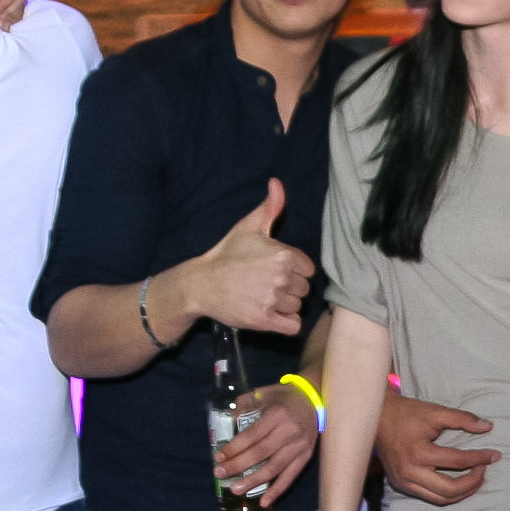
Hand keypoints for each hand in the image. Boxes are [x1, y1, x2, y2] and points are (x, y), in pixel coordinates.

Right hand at [177, 180, 313, 335]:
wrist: (201, 284)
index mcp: (283, 255)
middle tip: (269, 285)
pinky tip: (273, 315)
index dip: (294, 270)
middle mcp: (280, 277)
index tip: (277, 270)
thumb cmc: (227, 254)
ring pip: (297, 307)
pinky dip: (286, 323)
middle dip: (290, 288)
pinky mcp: (264, 321)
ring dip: (286, 306)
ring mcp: (272, 300)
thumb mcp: (248, 228)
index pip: (308, 269)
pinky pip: (293, 327)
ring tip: (266, 298)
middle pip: (304, 289)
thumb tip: (277, 183)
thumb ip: (269, 208)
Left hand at [216, 382, 318, 500]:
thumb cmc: (285, 396)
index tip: (218, 457)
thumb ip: (245, 404)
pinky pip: (291, 476)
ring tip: (236, 489)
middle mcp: (289, 432)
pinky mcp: (306, 456)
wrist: (315, 398)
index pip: (251, 435)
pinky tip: (264, 502)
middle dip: (238, 465)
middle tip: (220, 474)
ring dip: (254, 481)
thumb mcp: (263, 393)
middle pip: (260, 453)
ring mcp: (299, 446)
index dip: (234, 448)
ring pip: (274, 468)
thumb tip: (228, 419)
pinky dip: (278, 490)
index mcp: (276, 415)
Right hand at [375, 389, 498, 504]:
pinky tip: (459, 483)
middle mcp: (410, 472)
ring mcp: (404, 482)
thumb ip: (463, 419)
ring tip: (476, 479)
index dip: (480, 458)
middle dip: (472, 483)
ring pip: (440, 499)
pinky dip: (447, 494)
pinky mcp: (401, 485)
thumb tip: (488, 427)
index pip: (457, 461)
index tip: (495, 455)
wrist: (377, 418)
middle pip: (450, 490)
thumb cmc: (407, 413)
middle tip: (485, 470)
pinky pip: (429, 497)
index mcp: (419, 453)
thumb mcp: (436, 412)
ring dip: (462, 493)